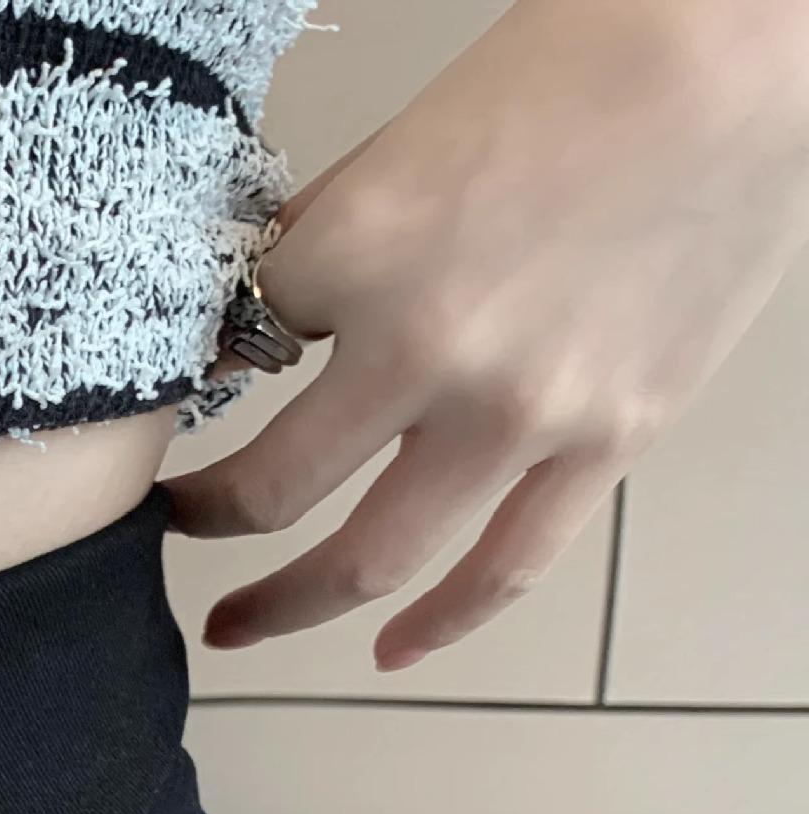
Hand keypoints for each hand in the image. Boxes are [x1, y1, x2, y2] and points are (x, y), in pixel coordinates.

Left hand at [158, 0, 808, 670]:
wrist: (743, 56)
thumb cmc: (572, 70)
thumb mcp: (401, 146)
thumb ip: (321, 251)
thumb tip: (247, 331)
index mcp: (357, 257)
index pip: (234, 353)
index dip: (202, 378)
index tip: (182, 408)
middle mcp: (426, 353)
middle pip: (270, 492)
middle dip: (202, 522)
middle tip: (169, 534)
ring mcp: (519, 415)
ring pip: (369, 560)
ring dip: (285, 606)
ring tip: (236, 627)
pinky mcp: (606, 442)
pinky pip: (505, 568)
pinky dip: (438, 624)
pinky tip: (386, 653)